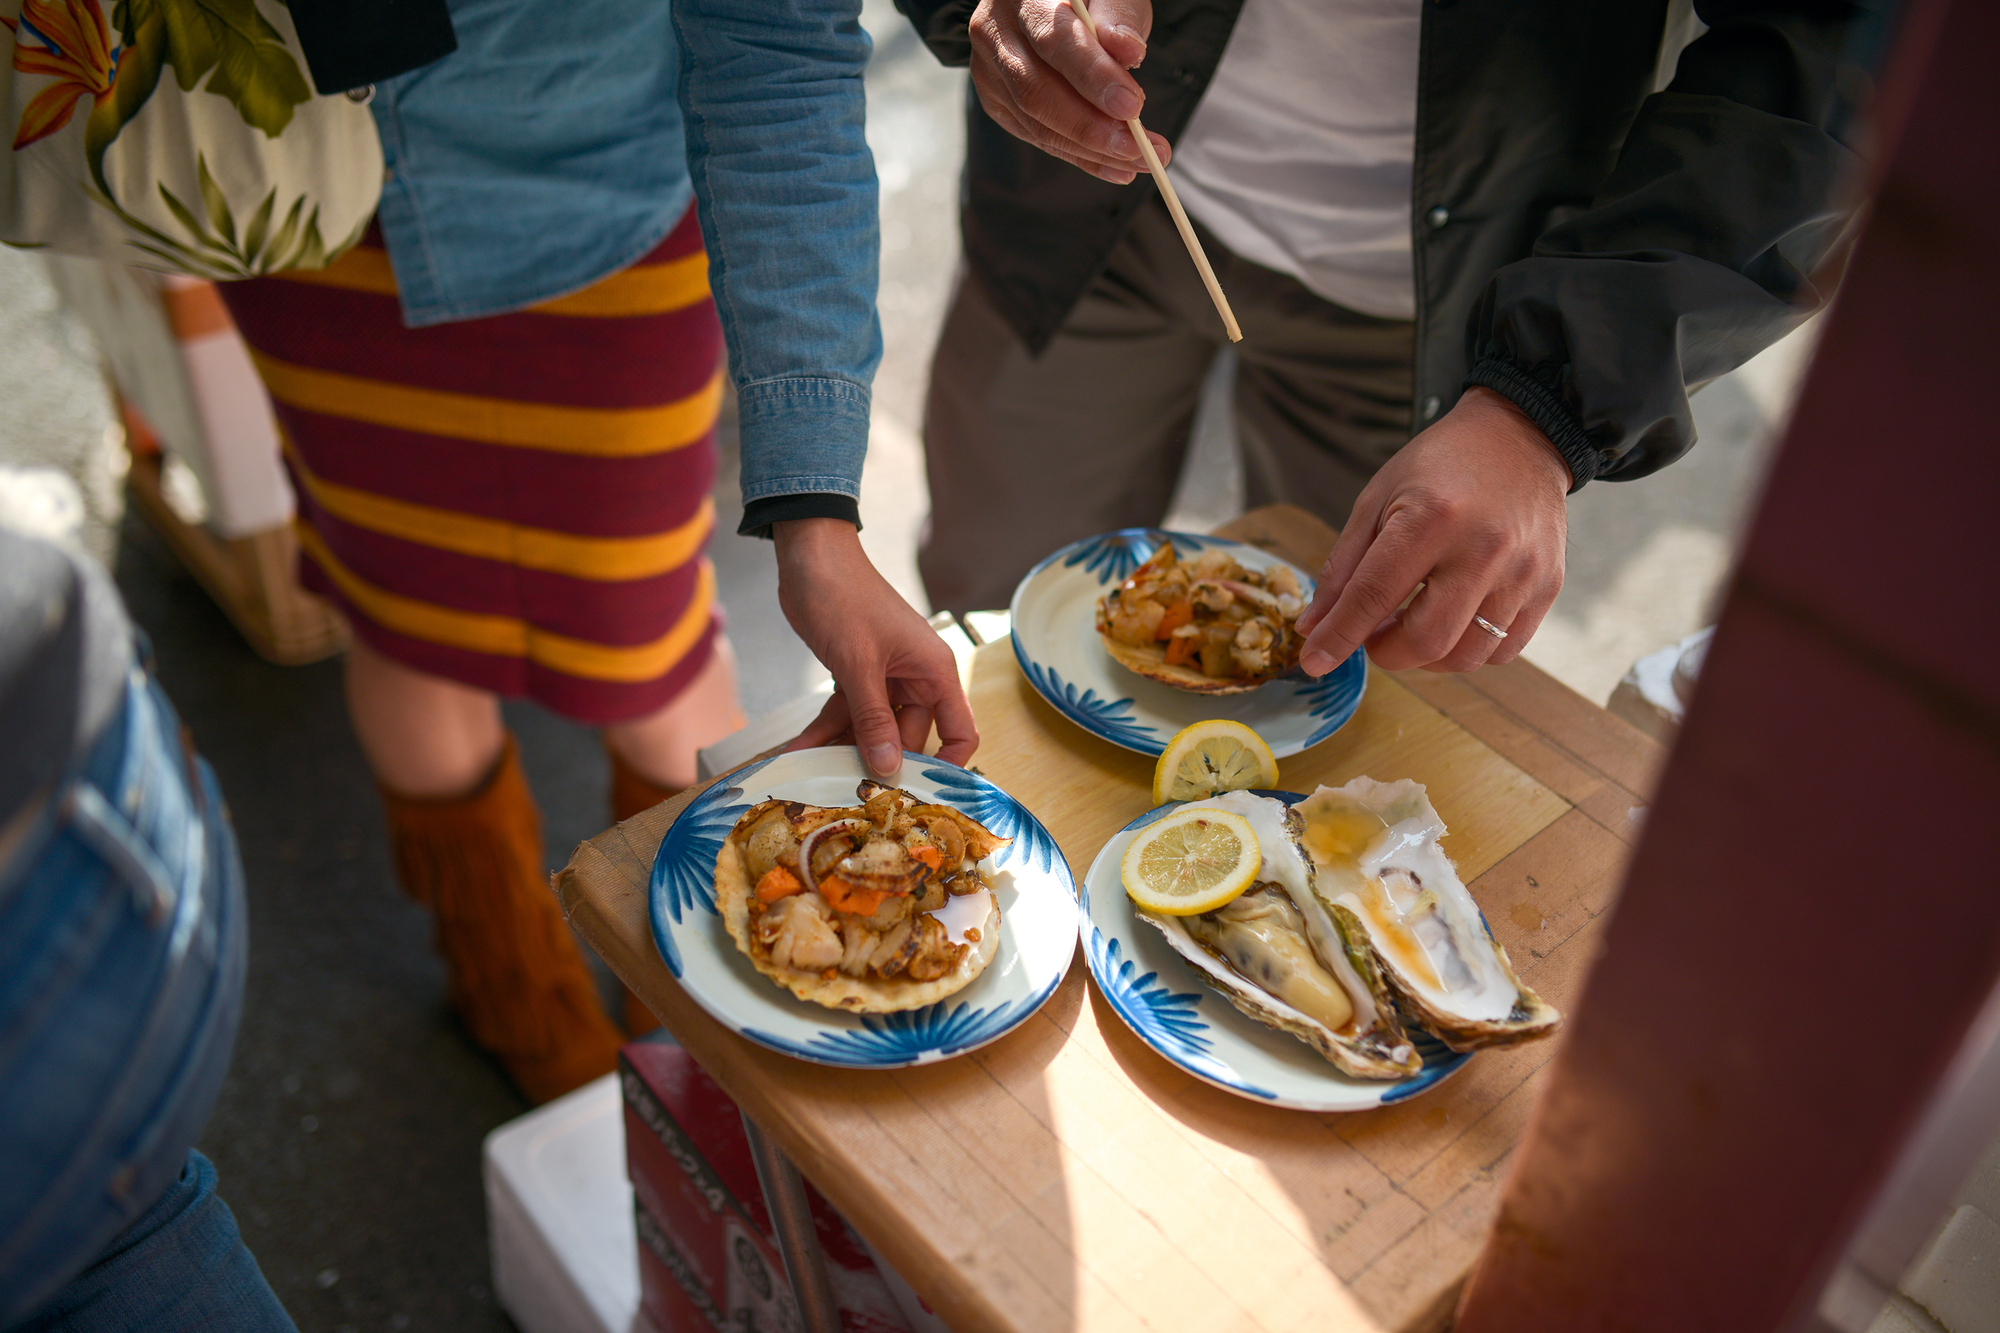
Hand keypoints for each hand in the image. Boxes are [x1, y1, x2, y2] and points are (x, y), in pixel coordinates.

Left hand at [774, 518, 978, 777]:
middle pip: (908, 737)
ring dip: (843, 747)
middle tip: (847, 789)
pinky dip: (826, 729)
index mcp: (934, 672)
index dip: (947, 766)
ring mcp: (886, 678)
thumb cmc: (844, 596)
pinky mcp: (857, 675)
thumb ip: (873, 719)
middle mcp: (916, 678)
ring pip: (872, 728)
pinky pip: (847, 712)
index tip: (920, 793)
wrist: (810, 557)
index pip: (960, 732)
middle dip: (877, 761)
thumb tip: (888, 768)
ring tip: (813, 772)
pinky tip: (801, 749)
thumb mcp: (859, 664)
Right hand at [969, 0, 1171, 183]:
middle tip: (1141, 148)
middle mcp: (993, 30)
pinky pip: (1038, 137)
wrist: (1052, 4)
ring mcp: (988, 70)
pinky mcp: (996, 101)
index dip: (1093, 76)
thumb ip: (1118, 17)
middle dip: (1092, 127)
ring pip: (1036, 122)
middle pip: (1036, 91)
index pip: (1054, 40)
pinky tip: (1116, 166)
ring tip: (1139, 159)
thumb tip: (1128, 52)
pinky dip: (1080, 155)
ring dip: (1092, 150)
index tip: (1131, 106)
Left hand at [1295, 388, 1570, 674]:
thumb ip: (1343, 567)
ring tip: (1412, 623)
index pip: (1374, 595)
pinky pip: (1503, 650)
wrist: (1519, 438)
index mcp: (1433, 517)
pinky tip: (1452, 621)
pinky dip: (1468, 650)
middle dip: (1386, 653)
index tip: (1315, 660)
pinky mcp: (1548, 586)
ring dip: (1426, 657)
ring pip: (1466, 657)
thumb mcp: (1378, 499)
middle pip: (1426, 641)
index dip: (1340, 636)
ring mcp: (1523, 571)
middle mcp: (1484, 548)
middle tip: (1373, 633)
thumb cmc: (1441, 466)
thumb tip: (1315, 628)